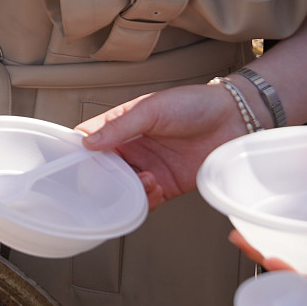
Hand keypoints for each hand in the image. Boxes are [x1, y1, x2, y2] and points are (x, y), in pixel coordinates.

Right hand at [77, 83, 250, 208]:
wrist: (233, 118)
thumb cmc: (192, 104)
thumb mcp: (150, 109)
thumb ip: (119, 127)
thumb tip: (88, 143)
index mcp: (122, 126)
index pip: (90, 141)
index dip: (79, 153)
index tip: (73, 163)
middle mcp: (132, 149)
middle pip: (104, 170)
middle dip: (103, 179)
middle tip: (104, 183)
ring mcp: (149, 168)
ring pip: (125, 188)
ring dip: (128, 190)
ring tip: (144, 179)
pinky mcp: (168, 185)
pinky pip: (148, 200)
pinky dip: (146, 200)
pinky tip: (154, 188)